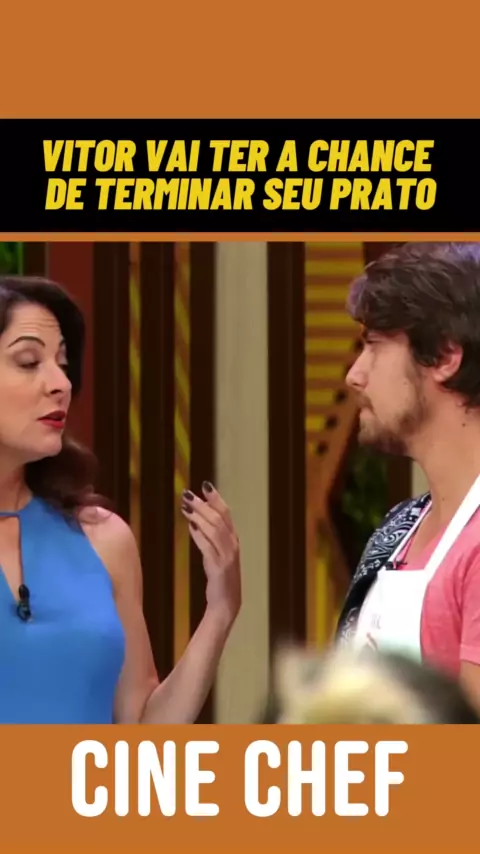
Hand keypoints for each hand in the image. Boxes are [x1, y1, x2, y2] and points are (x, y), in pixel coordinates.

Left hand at [181, 482, 240, 627]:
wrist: (227, 605)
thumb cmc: (221, 580)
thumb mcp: (216, 556)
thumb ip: (208, 539)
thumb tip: (195, 522)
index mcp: (234, 541)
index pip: (226, 514)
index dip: (216, 498)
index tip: (205, 485)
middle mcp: (233, 546)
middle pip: (219, 519)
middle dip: (203, 505)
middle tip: (188, 494)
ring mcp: (227, 557)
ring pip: (214, 530)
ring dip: (199, 516)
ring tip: (186, 507)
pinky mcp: (219, 567)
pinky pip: (208, 547)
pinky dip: (199, 536)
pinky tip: (190, 527)